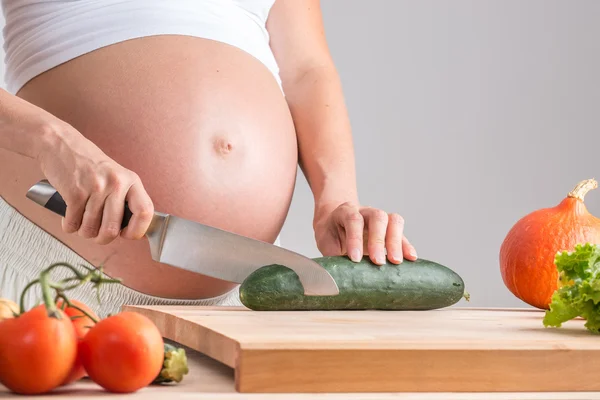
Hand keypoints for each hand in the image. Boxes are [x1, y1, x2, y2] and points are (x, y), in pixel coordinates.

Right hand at [37, 121, 153, 243]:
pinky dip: (69, 225)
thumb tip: (130, 228)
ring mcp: (95, 188)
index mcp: (131, 180)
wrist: (60, 144)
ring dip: (83, 231)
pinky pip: (73, 224)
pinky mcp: (74, 193)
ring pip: (90, 229)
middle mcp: (116, 184)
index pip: (145, 212)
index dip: (137, 230)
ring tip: (81, 221)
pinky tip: (69, 217)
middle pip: (112, 229)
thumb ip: (125, 198)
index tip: (127, 234)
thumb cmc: (89, 163)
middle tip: (97, 234)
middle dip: (102, 238)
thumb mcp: (117, 175)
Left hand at [313, 202, 416, 264]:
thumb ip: (331, 256)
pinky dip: (406, 246)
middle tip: (378, 262)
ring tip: (396, 262)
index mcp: (346, 211)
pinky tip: (411, 259)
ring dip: (396, 242)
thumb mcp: (325, 242)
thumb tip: (334, 280)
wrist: (336, 220)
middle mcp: (365, 211)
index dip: (355, 239)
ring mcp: (380, 218)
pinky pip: (402, 234)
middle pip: (377, 217)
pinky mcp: (391, 229)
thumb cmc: (330, 233)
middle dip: (378, 240)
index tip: (355, 259)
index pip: (353, 220)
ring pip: (393, 221)